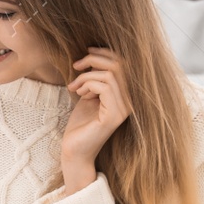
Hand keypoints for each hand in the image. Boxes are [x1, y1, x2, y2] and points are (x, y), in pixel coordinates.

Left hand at [60, 47, 131, 179]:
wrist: (73, 150)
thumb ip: (95, 79)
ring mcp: (124, 109)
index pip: (123, 64)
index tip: (85, 53)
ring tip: (74, 87)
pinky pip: (105, 87)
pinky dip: (88, 84)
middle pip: (118, 65)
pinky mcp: (114, 116)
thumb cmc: (80, 125)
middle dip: (94, 60)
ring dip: (86, 76)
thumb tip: (92, 57)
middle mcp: (129, 101)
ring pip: (110, 74)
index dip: (104, 53)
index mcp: (125, 95)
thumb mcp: (89, 96)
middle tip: (75, 66)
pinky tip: (79, 94)